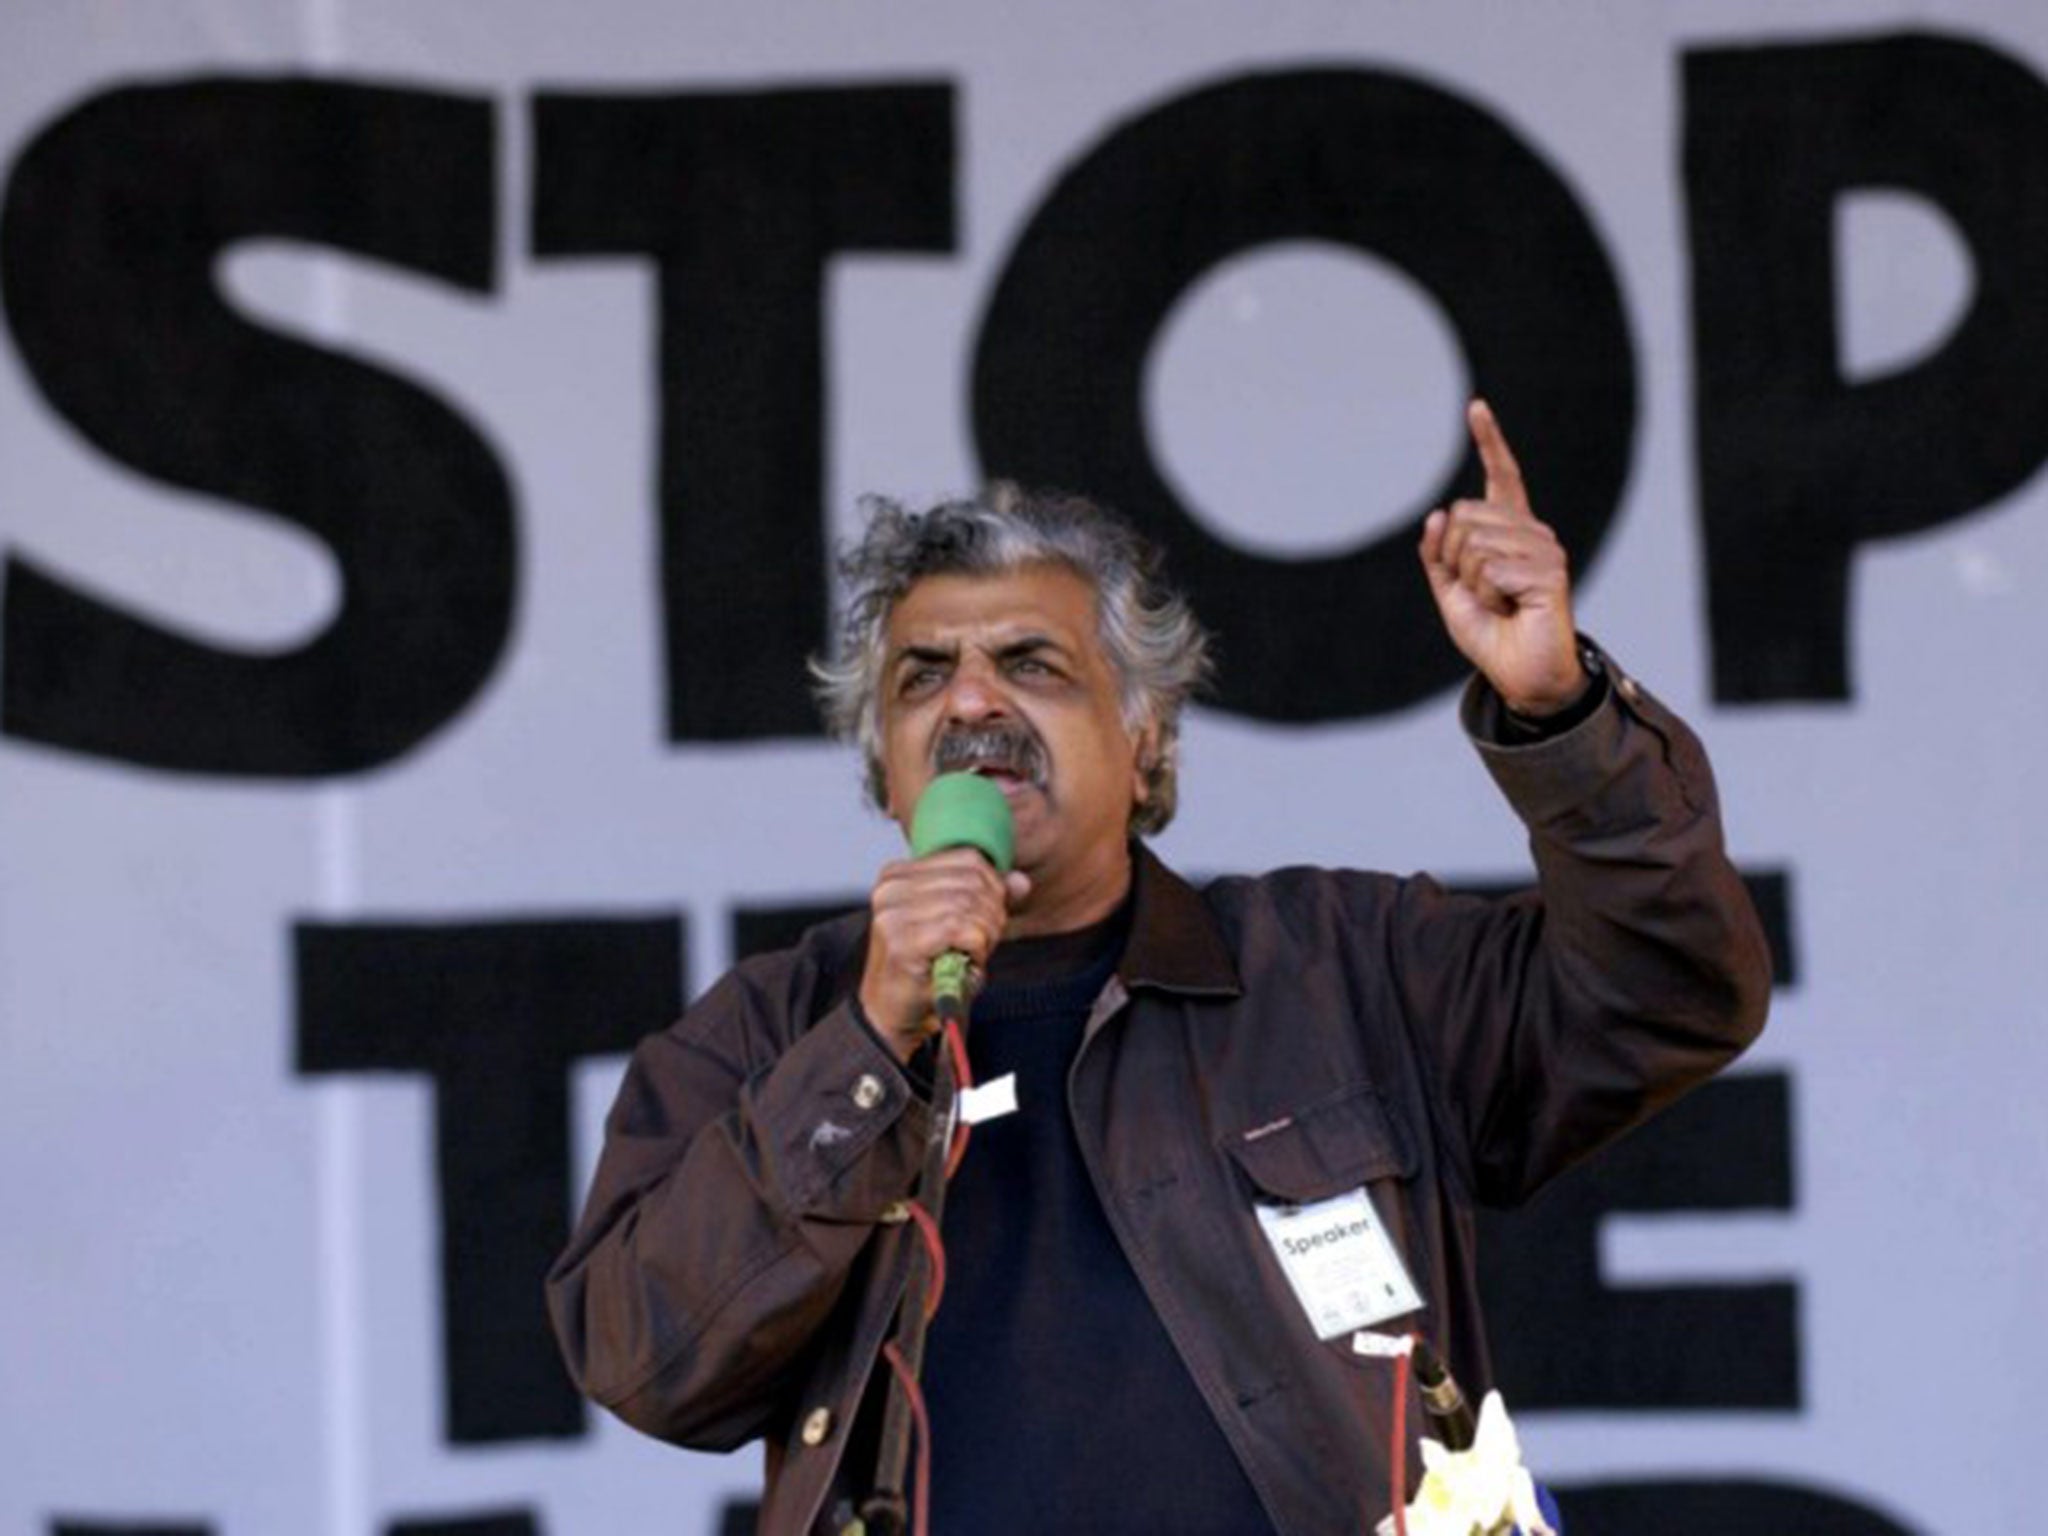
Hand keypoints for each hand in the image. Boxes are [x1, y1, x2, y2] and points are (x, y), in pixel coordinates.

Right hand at [859, 848, 1030, 1061]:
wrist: (893, 1014)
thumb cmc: (926, 969)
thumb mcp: (959, 925)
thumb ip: (989, 898)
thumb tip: (1021, 881)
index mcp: (899, 874)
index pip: (969, 859)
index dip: (993, 888)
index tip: (987, 919)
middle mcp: (891, 888)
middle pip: (973, 881)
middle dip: (992, 914)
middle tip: (982, 943)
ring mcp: (892, 913)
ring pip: (970, 904)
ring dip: (985, 935)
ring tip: (971, 955)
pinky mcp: (901, 940)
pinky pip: (963, 929)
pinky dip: (976, 949)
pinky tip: (964, 963)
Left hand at [1418, 399, 1587, 717]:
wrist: (1519, 673)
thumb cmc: (1490, 631)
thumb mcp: (1450, 591)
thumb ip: (1438, 555)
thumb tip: (1436, 516)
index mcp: (1510, 531)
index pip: (1501, 477)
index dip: (1489, 442)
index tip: (1476, 408)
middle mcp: (1532, 532)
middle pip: (1464, 516)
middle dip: (1454, 559)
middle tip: (1481, 592)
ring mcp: (1544, 549)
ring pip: (1473, 544)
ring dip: (1472, 583)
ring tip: (1498, 603)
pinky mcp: (1549, 572)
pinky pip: (1490, 569)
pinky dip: (1486, 596)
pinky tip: (1510, 609)